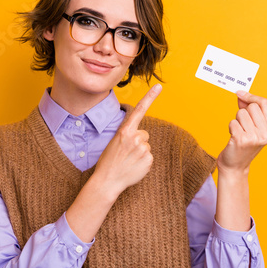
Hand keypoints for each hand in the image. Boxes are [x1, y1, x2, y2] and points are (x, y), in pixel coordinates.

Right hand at [93, 83, 161, 197]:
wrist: (107, 180)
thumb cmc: (109, 161)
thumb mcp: (114, 142)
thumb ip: (128, 135)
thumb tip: (141, 136)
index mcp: (124, 131)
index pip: (139, 110)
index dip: (149, 97)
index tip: (158, 86)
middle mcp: (135, 137)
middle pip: (144, 134)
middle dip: (138, 141)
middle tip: (126, 152)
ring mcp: (143, 149)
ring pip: (147, 146)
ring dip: (140, 152)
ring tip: (128, 161)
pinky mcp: (149, 159)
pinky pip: (149, 157)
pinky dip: (143, 162)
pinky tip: (134, 167)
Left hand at [217, 91, 266, 175]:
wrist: (235, 166)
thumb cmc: (242, 145)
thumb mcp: (251, 128)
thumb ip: (248, 111)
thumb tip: (241, 94)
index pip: (265, 103)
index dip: (252, 96)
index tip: (241, 94)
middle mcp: (265, 133)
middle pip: (251, 107)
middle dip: (242, 112)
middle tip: (242, 126)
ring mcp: (254, 137)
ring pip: (241, 113)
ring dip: (236, 121)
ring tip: (238, 133)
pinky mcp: (242, 140)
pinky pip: (232, 122)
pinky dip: (230, 128)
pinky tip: (233, 137)